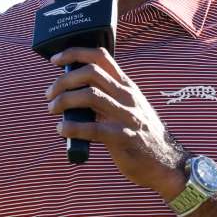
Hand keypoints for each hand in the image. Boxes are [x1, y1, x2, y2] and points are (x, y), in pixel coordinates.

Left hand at [45, 47, 187, 198]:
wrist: (166, 163)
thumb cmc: (141, 135)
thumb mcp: (130, 107)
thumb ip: (107, 96)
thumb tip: (73, 92)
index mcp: (126, 86)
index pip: (101, 57)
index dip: (75, 53)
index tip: (56, 61)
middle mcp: (127, 96)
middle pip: (91, 73)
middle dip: (64, 80)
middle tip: (50, 94)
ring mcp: (127, 116)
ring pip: (90, 96)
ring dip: (64, 100)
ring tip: (53, 109)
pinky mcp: (123, 138)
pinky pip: (92, 129)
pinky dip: (72, 127)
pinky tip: (62, 129)